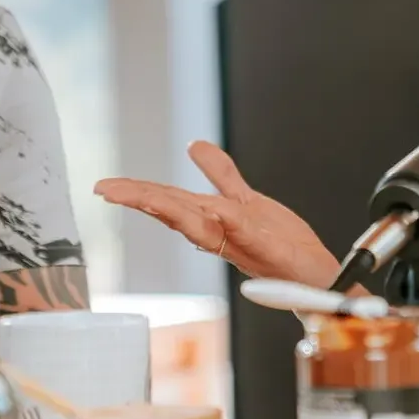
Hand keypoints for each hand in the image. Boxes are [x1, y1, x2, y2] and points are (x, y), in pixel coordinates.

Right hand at [96, 141, 339, 286]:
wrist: (313, 273)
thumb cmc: (280, 243)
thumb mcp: (247, 201)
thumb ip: (220, 174)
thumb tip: (193, 145)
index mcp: (212, 220)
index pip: (168, 202)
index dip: (136, 192)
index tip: (106, 186)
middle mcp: (221, 234)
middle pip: (174, 212)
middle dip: (140, 199)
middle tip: (106, 190)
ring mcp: (243, 243)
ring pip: (201, 226)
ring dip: (173, 210)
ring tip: (146, 197)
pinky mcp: (271, 251)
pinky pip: (250, 235)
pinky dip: (234, 222)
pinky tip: (220, 210)